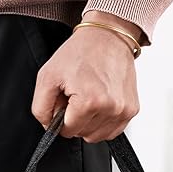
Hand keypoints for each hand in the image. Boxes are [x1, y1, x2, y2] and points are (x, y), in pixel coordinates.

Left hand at [31, 11, 140, 142]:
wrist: (108, 36)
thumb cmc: (81, 52)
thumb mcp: (47, 76)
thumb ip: (41, 108)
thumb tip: (49, 127)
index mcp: (89, 102)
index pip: (67, 131)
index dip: (62, 117)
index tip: (66, 99)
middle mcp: (110, 108)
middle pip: (82, 134)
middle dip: (75, 118)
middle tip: (77, 95)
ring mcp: (123, 111)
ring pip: (97, 136)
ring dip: (89, 122)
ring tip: (90, 98)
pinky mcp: (132, 110)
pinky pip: (112, 131)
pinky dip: (103, 122)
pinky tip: (100, 104)